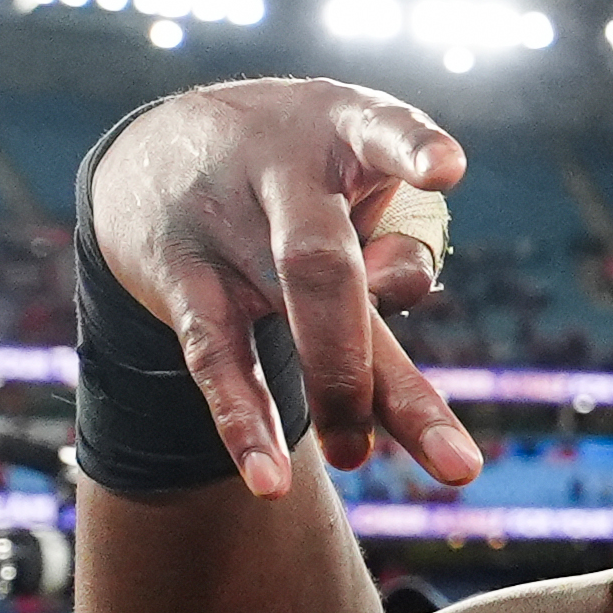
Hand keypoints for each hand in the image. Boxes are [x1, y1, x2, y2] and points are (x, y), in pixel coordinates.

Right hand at [85, 79, 478, 497]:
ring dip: (332, 393)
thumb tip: (396, 303)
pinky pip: (215, 354)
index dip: (411, 147)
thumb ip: (396, 249)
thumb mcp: (355, 177)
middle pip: (330, 264)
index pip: (382, 131)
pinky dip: (243, 421)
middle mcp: (283, 172)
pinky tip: (267, 481)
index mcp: (343, 131)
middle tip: (452, 461)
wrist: (160, 146)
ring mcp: (227, 224)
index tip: (447, 171)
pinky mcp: (183, 276)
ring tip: (358, 463)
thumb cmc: (306, 174)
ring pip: (284, 307)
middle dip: (376, 356)